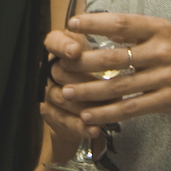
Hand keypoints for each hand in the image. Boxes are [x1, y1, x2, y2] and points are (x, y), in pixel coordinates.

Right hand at [40, 31, 105, 163]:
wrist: (86, 103)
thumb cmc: (98, 69)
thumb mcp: (102, 54)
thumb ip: (106, 48)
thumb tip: (122, 41)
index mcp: (61, 46)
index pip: (53, 41)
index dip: (63, 45)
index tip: (76, 50)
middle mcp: (50, 67)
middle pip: (59, 71)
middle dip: (81, 80)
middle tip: (103, 84)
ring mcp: (48, 91)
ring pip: (61, 98)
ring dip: (84, 104)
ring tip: (105, 108)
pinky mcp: (51, 113)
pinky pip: (63, 120)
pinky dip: (80, 126)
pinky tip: (95, 129)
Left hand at [55, 12, 170, 126]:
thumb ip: (155, 27)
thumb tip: (115, 23)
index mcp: (162, 28)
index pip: (122, 23)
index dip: (95, 23)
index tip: (73, 23)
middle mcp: (162, 50)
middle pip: (114, 56)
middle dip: (83, 62)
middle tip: (60, 64)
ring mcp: (165, 77)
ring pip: (118, 85)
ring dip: (89, 89)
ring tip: (66, 91)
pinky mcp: (169, 101)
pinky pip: (132, 108)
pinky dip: (108, 112)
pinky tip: (89, 115)